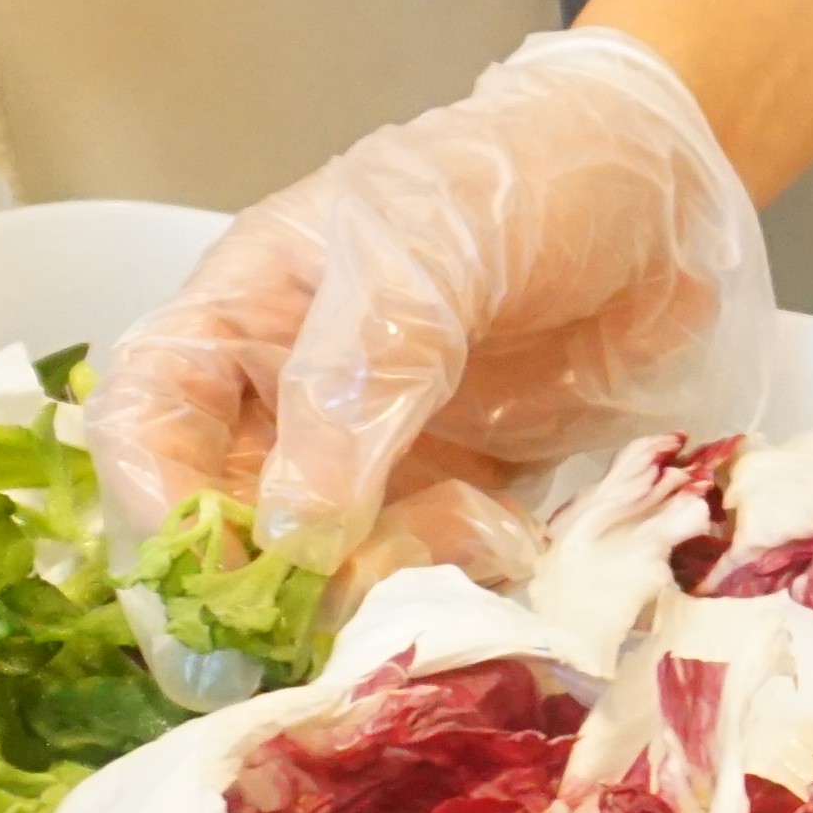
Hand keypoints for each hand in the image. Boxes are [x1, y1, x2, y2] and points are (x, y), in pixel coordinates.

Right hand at [85, 29, 775, 580]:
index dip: (152, 504)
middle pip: (223, 524)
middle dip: (262, 586)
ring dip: (380, 584)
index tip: (207, 575)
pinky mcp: (465, 494)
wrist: (668, 182)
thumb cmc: (520, 176)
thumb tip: (291, 529)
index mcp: (244, 316)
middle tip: (315, 635)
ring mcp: (379, 456)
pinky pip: (431, 571)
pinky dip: (460, 576)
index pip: (144, 422)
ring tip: (472, 532)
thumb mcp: (422, 254)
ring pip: (326, 568)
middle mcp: (291, 400)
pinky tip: (517, 534)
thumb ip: (356, 381)